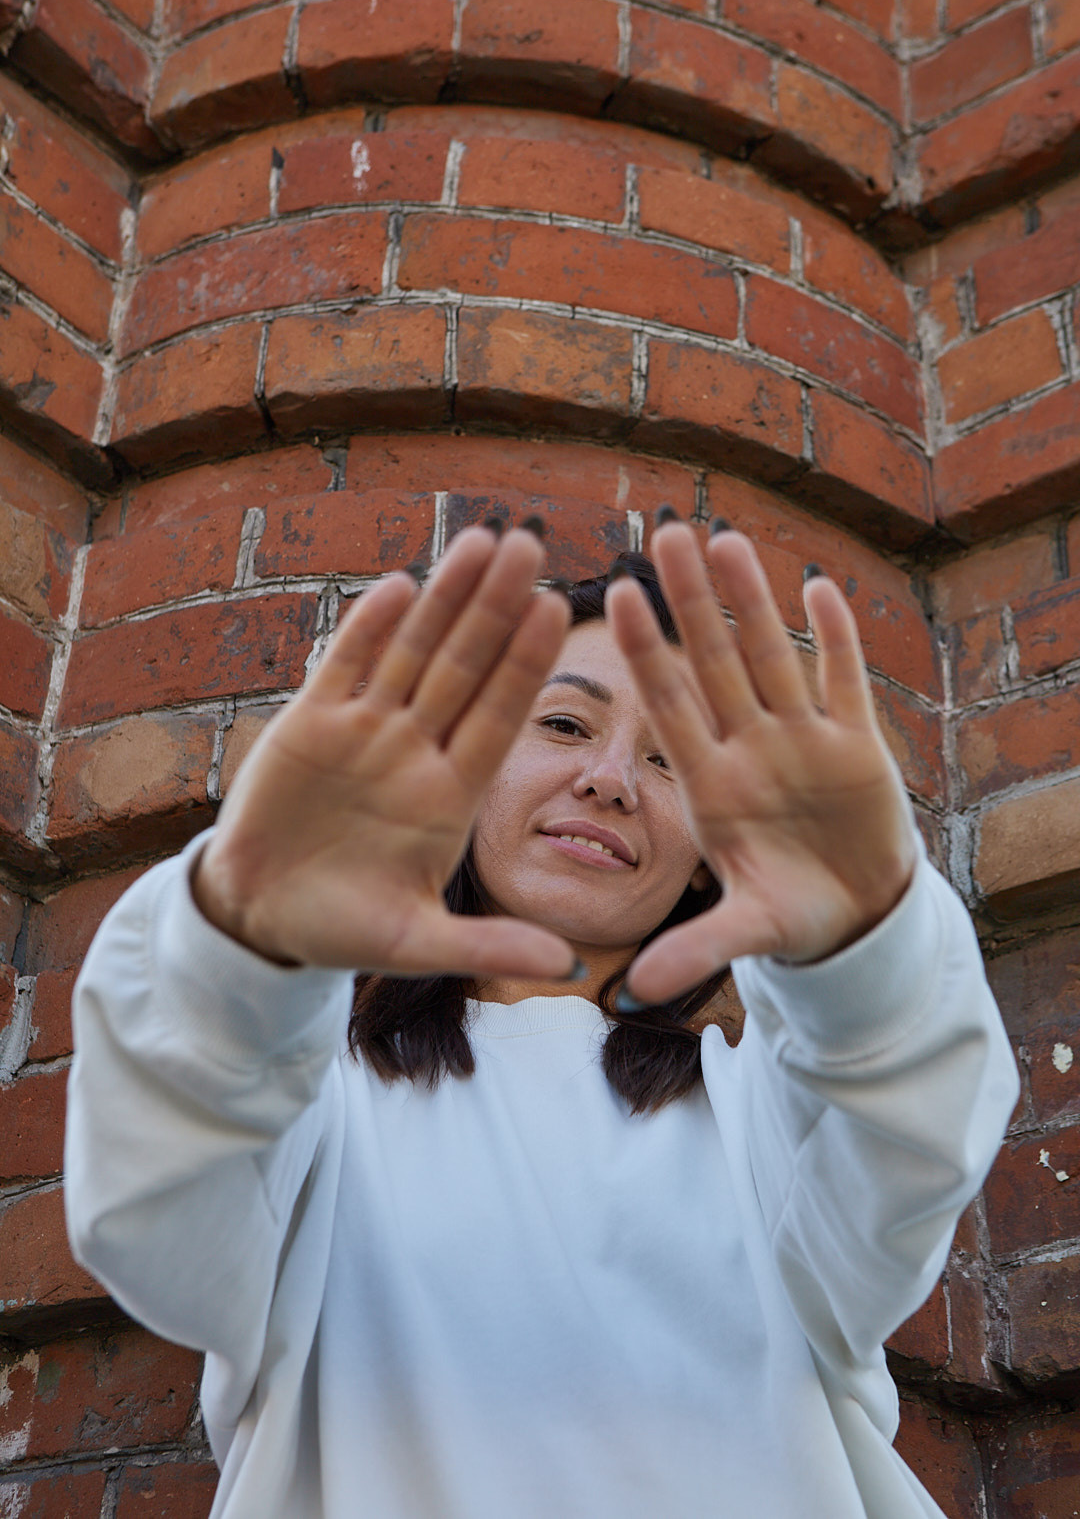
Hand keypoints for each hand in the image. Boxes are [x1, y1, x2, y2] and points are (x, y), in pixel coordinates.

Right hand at [194, 526, 575, 978]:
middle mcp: (416, 751)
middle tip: (533, 545)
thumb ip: (488, 949)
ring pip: (413, 652)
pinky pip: (345, 666)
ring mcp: (366, 731)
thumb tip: (569, 970)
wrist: (261, 916)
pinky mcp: (311, 724)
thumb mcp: (416, 946)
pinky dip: (369, 628)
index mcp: (452, 795)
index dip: (525, 663)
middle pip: (464, 667)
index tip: (560, 610)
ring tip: (481, 541)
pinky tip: (401, 585)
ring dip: (444, 598)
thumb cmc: (344, 931)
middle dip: (495, 608)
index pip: (498, 715)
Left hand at [606, 523, 917, 1003]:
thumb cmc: (787, 913)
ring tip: (727, 537)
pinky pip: (845, 681)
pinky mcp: (859, 746)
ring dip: (754, 601)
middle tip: (664, 532)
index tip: (614, 596)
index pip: (670, 704)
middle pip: (716, 661)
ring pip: (774, 657)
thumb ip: (697, 949)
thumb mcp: (744, 932)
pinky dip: (836, 638)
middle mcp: (750, 749)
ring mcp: (803, 741)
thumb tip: (638, 989)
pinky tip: (820, 586)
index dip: (645, 650)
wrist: (853, 918)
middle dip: (693, 600)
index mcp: (711, 784)